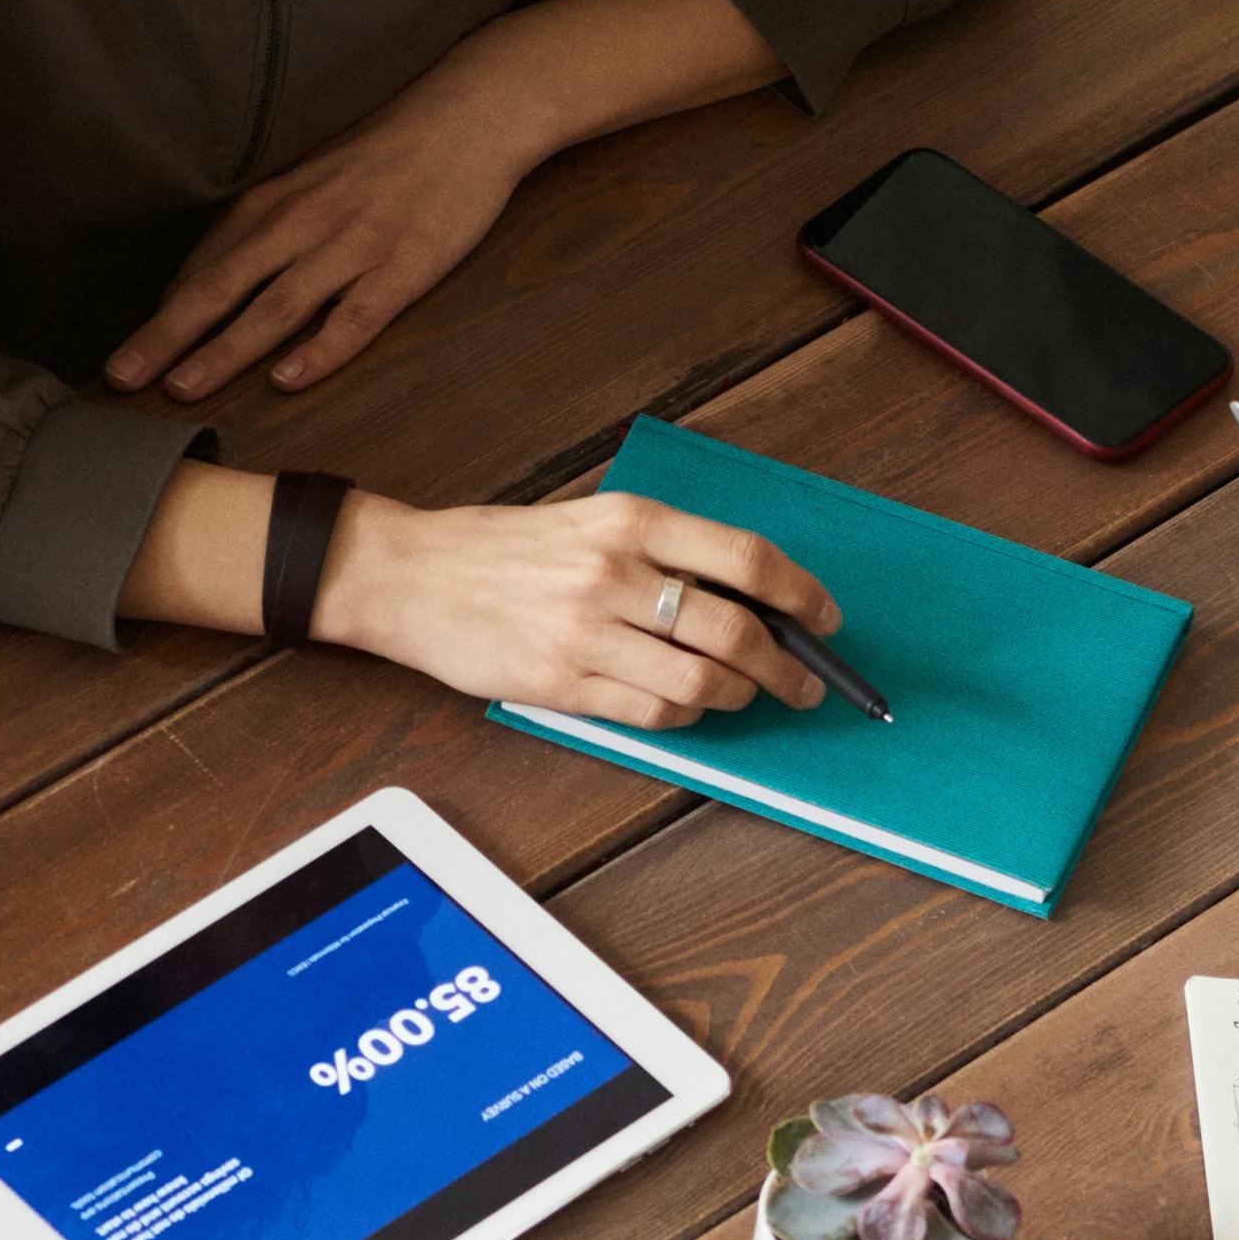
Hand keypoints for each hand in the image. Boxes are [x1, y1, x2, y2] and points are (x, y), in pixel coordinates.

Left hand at [108, 50, 545, 403]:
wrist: (468, 115)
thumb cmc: (384, 154)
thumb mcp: (310, 179)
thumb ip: (264, 229)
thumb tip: (210, 283)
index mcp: (274, 203)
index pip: (203, 268)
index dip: (160, 315)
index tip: (120, 358)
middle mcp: (302, 224)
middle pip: (221, 288)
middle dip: (165, 335)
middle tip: (119, 377)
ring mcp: (353, 247)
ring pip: (276, 307)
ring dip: (225, 350)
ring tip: (182, 388)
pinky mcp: (404, 267)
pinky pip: (355, 317)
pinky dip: (320, 350)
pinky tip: (286, 381)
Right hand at [317, 486, 832, 723]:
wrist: (413, 576)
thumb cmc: (504, 549)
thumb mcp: (591, 521)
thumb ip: (663, 550)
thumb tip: (747, 596)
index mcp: (631, 521)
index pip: (747, 558)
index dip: (802, 595)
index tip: (825, 620)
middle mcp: (615, 574)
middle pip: (736, 630)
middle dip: (787, 668)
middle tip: (804, 684)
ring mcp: (589, 633)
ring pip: (701, 683)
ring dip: (741, 698)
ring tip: (748, 698)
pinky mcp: (563, 683)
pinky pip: (652, 714)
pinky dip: (685, 719)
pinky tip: (687, 709)